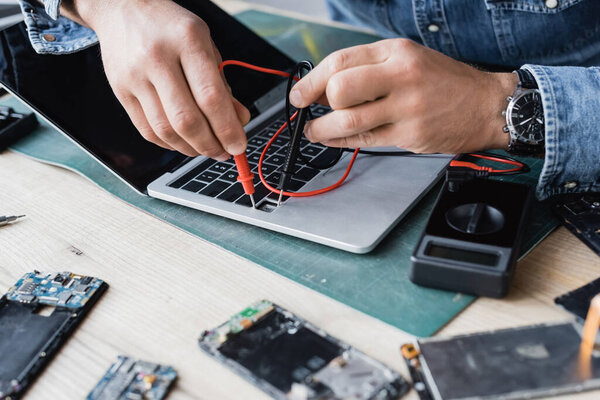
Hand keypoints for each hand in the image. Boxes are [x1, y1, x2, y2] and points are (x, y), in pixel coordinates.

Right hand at [73, 0, 249, 158]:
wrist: (122, 6)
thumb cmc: (171, 27)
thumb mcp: (205, 44)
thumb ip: (222, 84)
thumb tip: (239, 121)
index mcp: (187, 40)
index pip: (211, 97)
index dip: (228, 128)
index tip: (239, 145)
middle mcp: (157, 57)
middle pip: (186, 120)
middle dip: (210, 145)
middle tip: (224, 152)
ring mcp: (134, 76)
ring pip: (166, 130)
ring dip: (191, 148)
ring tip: (206, 149)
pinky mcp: (120, 91)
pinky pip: (147, 130)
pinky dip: (170, 143)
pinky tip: (184, 142)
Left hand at [289, 39, 516, 153]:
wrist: (487, 105)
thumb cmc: (445, 82)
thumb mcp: (408, 58)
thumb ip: (370, 67)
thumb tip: (327, 85)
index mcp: (396, 52)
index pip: (340, 61)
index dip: (311, 80)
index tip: (298, 94)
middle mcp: (400, 76)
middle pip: (340, 89)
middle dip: (318, 103)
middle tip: (312, 110)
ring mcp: (406, 108)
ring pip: (348, 121)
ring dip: (322, 130)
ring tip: (315, 131)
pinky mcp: (410, 134)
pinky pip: (365, 141)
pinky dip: (341, 143)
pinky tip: (333, 140)